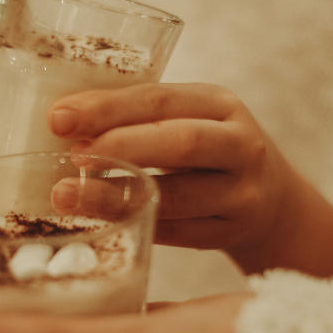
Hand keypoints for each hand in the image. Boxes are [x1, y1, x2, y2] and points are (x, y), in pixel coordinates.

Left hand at [49, 83, 332, 276]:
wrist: (274, 202)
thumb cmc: (210, 153)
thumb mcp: (190, 120)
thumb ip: (139, 118)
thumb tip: (62, 121)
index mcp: (221, 104)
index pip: (160, 99)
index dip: (107, 108)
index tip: (58, 118)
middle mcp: (240, 144)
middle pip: (181, 143)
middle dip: (120, 146)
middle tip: (71, 156)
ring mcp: (242, 192)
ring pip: (177, 196)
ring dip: (116, 196)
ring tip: (67, 195)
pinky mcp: (233, 231)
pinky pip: (178, 233)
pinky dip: (136, 224)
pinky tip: (100, 221)